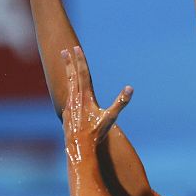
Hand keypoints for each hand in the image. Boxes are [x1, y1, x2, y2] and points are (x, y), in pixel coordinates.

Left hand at [62, 46, 132, 162]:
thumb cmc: (96, 133)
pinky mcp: (66, 113)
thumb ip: (121, 102)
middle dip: (69, 62)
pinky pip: (67, 96)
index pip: (83, 73)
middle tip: (65, 51)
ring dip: (67, 72)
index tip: (76, 49)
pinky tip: (69, 90)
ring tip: (65, 64)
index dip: (80, 60)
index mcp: (86, 96)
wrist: (79, 146)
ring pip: (68, 84)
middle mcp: (75, 98)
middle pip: (72, 76)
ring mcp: (69, 105)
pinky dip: (68, 88)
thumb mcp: (111, 117)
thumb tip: (130, 88)